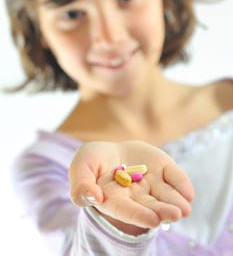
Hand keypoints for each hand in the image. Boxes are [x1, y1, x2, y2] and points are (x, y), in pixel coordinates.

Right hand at [69, 140, 193, 231]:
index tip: (153, 220)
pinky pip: (175, 178)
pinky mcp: (163, 169)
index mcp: (114, 199)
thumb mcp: (81, 166)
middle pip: (150, 207)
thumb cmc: (93, 160)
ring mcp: (151, 183)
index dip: (139, 215)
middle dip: (163, 211)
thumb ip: (81, 183)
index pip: (126, 210)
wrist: (110, 149)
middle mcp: (136, 196)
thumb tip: (92, 197)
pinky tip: (188, 193)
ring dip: (175, 202)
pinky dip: (182, 184)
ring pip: (165, 196)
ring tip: (184, 209)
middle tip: (176, 214)